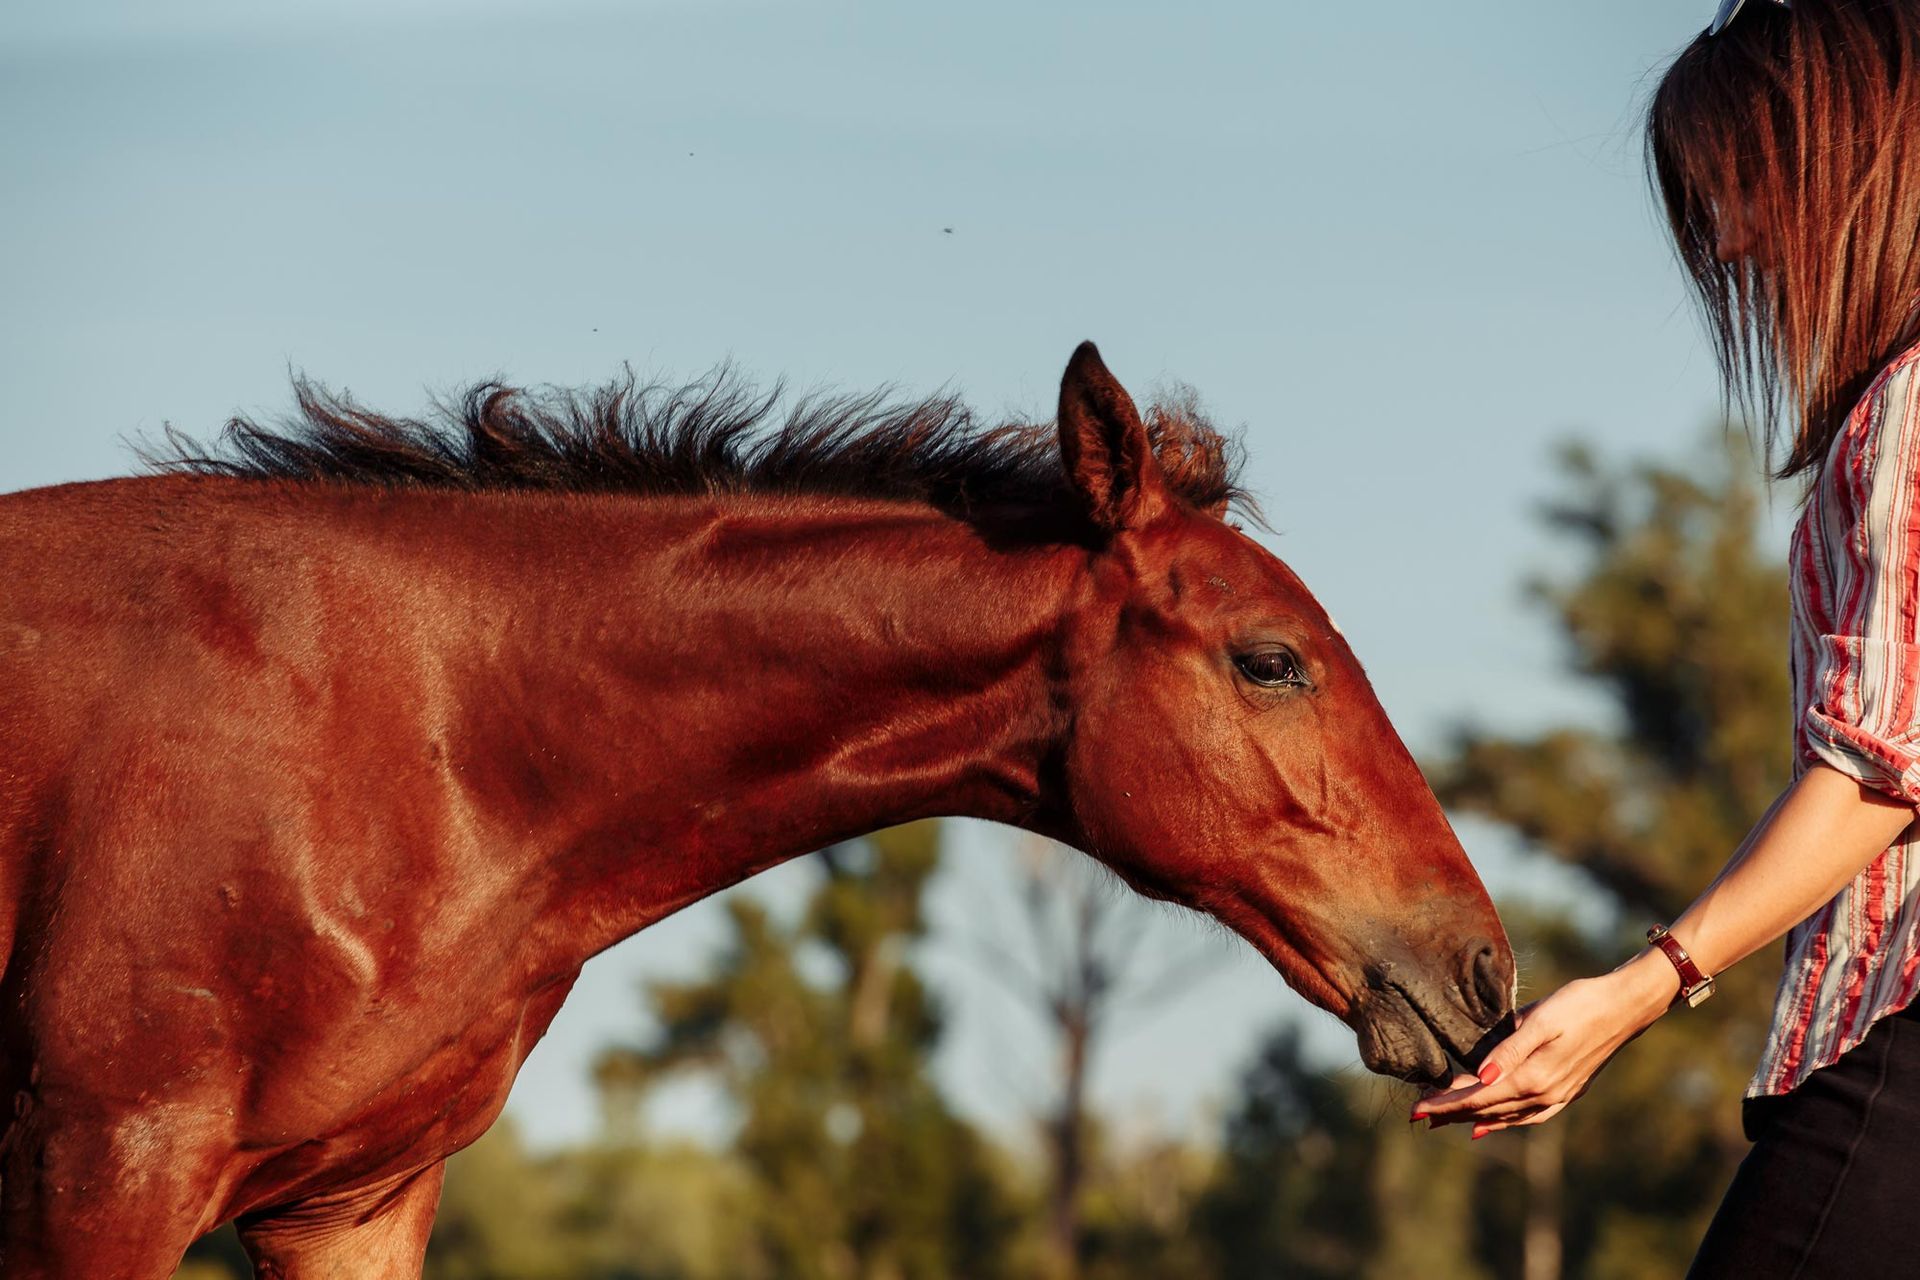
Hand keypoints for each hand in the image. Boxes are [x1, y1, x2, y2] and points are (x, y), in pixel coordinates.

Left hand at [1409, 950, 1676, 1138]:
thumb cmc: (1579, 1003)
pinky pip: (1528, 1115)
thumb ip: (1508, 1050)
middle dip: (1451, 1113)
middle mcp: (1545, 1094)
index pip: (1477, 1096)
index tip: (1416, 1110)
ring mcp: (1558, 1095)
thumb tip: (1480, 1079)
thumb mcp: (1540, 1019)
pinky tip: (1489, 1124)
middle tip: (1419, 1118)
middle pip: (1487, 1109)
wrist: (1625, 1006)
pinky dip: (1504, 1120)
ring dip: (1473, 1118)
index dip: (1445, 1104)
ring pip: (1505, 1115)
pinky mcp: (1567, 1091)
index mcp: (1534, 1077)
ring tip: (1445, 1121)